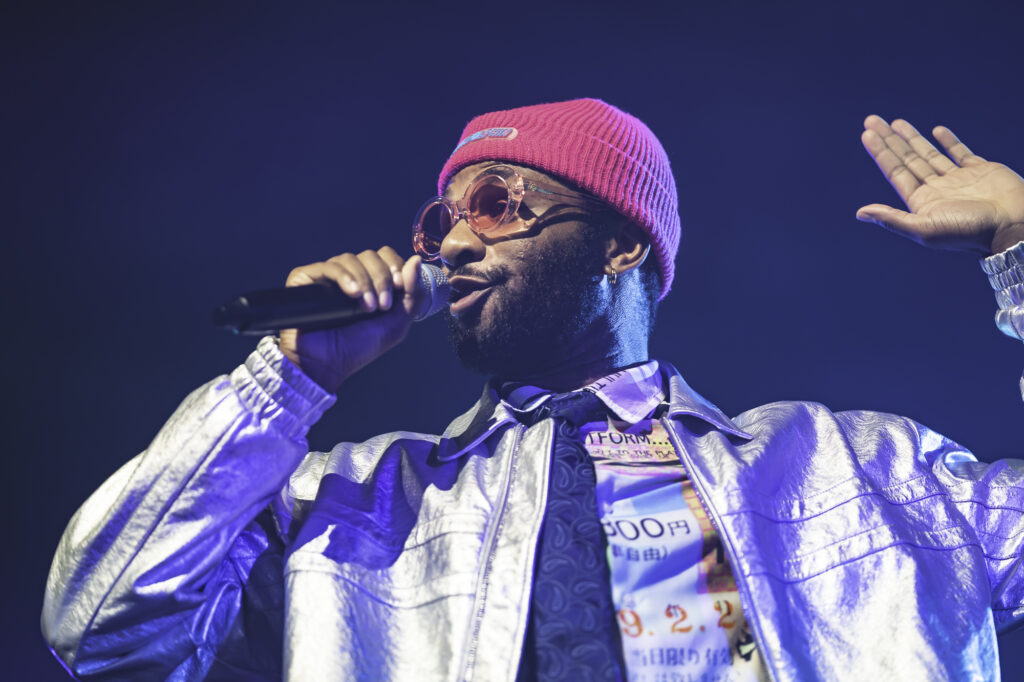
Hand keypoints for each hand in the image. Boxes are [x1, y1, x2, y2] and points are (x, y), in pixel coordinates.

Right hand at [278, 247, 428, 391]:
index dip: (395, 266)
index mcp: (371, 283)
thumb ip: (412, 294)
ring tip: (367, 307)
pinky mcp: (307, 278)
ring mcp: (328, 276)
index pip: (386, 256)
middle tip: (383, 305)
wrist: (326, 364)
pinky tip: (353, 294)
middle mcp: (350, 276)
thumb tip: (416, 260)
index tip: (399, 286)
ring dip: (366, 281)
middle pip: (371, 255)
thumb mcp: (396, 324)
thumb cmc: (358, 348)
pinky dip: (345, 277)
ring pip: (351, 259)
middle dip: (382, 278)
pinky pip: (329, 267)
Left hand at [856, 115, 1023, 254]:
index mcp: (922, 203)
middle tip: (872, 120)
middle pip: (907, 160)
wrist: (1013, 224)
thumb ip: (892, 219)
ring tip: (896, 122)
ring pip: (930, 154)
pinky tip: (935, 131)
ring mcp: (958, 180)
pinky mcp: (981, 171)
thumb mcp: (925, 229)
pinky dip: (949, 141)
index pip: (895, 172)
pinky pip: (960, 153)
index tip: (867, 134)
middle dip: (890, 140)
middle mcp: (937, 190)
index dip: (881, 153)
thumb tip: (859, 213)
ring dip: (912, 138)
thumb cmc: (969, 231)